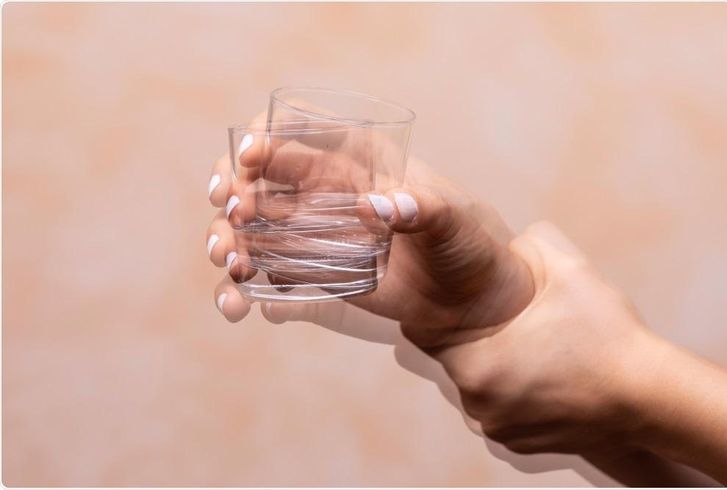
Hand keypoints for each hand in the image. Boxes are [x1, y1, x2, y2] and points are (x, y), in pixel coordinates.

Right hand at [206, 126, 534, 339]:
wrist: (468, 304)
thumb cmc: (468, 248)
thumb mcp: (455, 223)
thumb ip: (424, 210)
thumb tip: (382, 204)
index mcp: (359, 163)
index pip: (302, 131)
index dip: (266, 134)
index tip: (250, 157)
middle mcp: (328, 192)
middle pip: (261, 176)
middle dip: (234, 187)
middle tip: (232, 210)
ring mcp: (315, 233)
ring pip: (252, 225)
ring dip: (228, 238)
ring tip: (229, 261)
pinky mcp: (313, 272)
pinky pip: (265, 272)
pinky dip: (241, 288)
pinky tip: (237, 305)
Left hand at [431, 221, 726, 483]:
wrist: (650, 396)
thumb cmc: (607, 335)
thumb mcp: (568, 269)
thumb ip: (529, 242)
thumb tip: (509, 241)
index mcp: (476, 366)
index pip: (432, 332)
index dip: (449, 313)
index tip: (468, 303)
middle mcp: (479, 404)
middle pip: (459, 358)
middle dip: (481, 338)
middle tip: (511, 322)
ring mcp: (499, 428)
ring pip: (480, 385)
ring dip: (498, 367)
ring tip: (533, 348)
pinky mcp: (519, 443)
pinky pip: (502, 409)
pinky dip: (515, 393)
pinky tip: (543, 374)